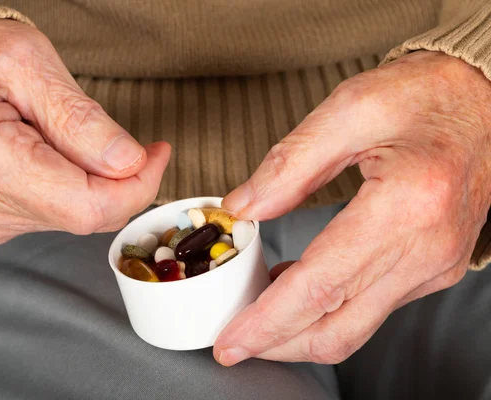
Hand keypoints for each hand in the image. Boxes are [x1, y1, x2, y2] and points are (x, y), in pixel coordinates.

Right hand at [0, 19, 169, 244]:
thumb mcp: (29, 62)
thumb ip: (81, 119)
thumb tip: (128, 163)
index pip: (86, 204)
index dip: (137, 186)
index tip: (157, 155)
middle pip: (84, 216)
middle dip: (123, 184)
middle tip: (135, 147)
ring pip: (73, 219)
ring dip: (96, 184)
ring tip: (74, 139)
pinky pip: (54, 217)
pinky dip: (73, 190)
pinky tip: (57, 159)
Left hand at [213, 51, 490, 364]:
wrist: (483, 101)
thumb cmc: (424, 96)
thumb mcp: (350, 108)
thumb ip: (289, 163)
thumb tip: (243, 207)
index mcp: (404, 206)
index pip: (320, 286)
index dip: (267, 320)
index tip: (230, 340)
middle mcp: (426, 248)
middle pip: (336, 327)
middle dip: (278, 343)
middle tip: (234, 341)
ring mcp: (433, 265)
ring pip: (355, 328)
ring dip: (300, 330)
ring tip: (257, 311)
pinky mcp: (432, 268)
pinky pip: (371, 307)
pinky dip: (329, 309)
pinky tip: (299, 287)